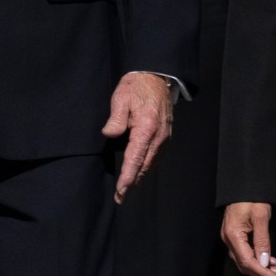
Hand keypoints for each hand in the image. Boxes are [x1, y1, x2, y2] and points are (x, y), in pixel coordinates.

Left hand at [102, 72, 173, 201]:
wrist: (156, 78)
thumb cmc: (136, 87)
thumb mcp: (121, 97)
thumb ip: (116, 118)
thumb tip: (110, 134)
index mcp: (147, 128)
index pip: (135, 159)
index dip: (128, 177)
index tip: (121, 191)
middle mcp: (159, 136)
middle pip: (145, 166)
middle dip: (133, 182)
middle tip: (121, 197)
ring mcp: (165, 137)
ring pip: (152, 163)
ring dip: (140, 176)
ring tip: (128, 188)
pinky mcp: (166, 135)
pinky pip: (156, 156)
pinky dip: (147, 166)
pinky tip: (139, 171)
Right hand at [222, 201, 275, 275]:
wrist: (244, 185)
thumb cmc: (252, 197)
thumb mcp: (261, 217)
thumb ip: (263, 241)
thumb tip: (264, 262)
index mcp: (233, 235)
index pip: (247, 262)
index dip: (263, 273)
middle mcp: (228, 239)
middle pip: (244, 265)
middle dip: (263, 274)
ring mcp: (230, 238)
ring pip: (245, 261)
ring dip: (261, 268)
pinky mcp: (235, 236)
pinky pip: (245, 253)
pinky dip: (258, 260)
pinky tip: (271, 262)